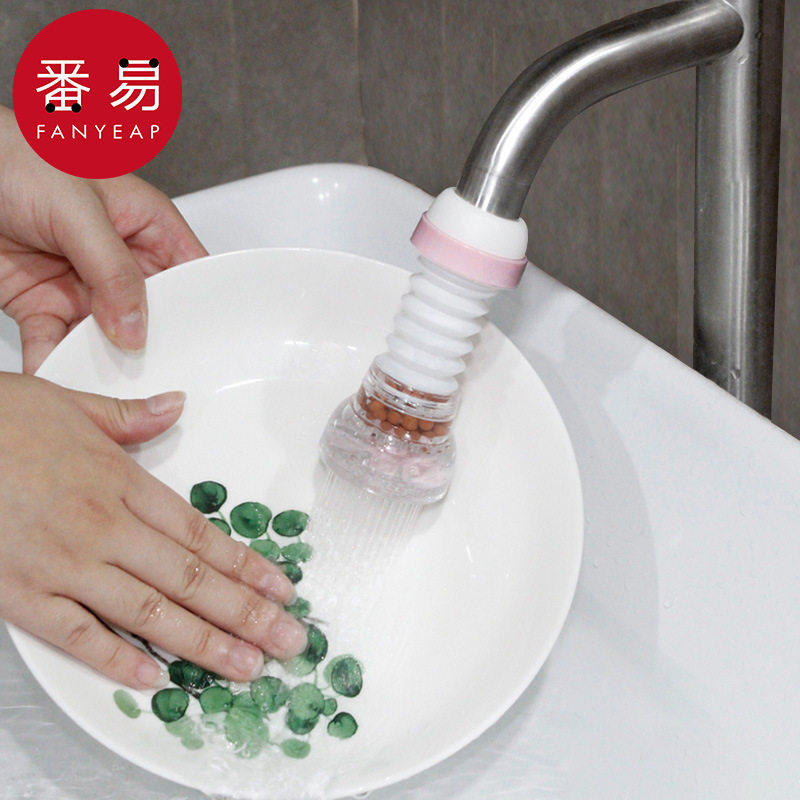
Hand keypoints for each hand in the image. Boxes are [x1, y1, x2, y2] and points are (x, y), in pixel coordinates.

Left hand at [0, 105, 206, 372]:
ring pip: (106, 338)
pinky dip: (56, 362)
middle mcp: (120, 259)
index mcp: (145, 223)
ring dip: (104, 362)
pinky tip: (60, 374)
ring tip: (106, 385)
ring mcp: (83, 285)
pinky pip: (57, 342)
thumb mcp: (77, 209)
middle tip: (153, 376)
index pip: (189, 273)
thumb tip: (136, 326)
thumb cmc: (13, 157)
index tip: (201, 345)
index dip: (200, 309)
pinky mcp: (43, 304)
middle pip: (150, 315)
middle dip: (150, 346)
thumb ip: (113, 270)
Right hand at [0, 373, 307, 688]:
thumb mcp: (72, 405)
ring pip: (149, 611)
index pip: (201, 535)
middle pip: (190, 580)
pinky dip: (116, 659)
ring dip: (204, 643)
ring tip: (246, 665)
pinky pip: (76, 635)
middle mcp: (103, 527)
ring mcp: (64, 564)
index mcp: (122, 483)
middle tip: (289, 641)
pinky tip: (156, 677)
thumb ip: (131, 414)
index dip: (248, 566)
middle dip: (247, 614)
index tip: (283, 589)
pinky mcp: (21, 594)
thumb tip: (176, 404)